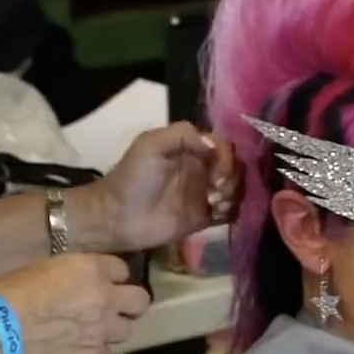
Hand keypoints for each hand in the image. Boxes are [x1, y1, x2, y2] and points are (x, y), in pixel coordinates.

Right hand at [0, 253, 150, 353]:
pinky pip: (107, 352)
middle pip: (140, 301)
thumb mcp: (46, 267)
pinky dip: (98, 349)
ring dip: (115, 327)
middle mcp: (106, 298)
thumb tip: (82, 281)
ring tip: (97, 328)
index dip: (113, 276)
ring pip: (128, 330)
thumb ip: (74, 273)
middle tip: (115, 305)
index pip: (122, 269)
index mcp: (92, 269)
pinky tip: (82, 346)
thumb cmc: (11, 292)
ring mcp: (103, 331)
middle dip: (130, 302)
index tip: (105, 280)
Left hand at [90, 122, 239, 251]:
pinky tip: (216, 213)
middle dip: (232, 177)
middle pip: (235, 167)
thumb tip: (215, 146)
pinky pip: (231, 212)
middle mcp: (202, 168)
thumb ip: (183, 134)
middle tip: (215, 191)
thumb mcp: (150, 144)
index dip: (226, 158)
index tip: (217, 173)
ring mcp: (204, 194)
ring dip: (233, 194)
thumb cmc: (131, 178)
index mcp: (191, 148)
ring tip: (214, 204)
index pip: (223, 146)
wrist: (116, 218)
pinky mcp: (204, 218)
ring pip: (236, 188)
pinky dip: (231, 211)